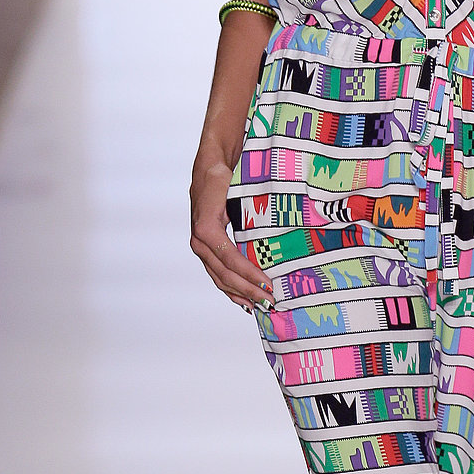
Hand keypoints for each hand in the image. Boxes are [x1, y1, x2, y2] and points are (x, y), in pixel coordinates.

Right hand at [190, 154, 272, 310]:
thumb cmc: (225, 176)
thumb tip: (274, 234)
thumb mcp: (237, 191)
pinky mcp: (204, 247)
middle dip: (248, 290)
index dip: (249, 275)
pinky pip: (216, 272)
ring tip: (259, 306)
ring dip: (239, 293)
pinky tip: (243, 299)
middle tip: (270, 301)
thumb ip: (250, 212)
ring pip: (219, 278)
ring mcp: (199, 246)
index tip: (268, 285)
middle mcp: (199, 241)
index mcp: (206, 228)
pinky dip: (230, 287)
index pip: (230, 259)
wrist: (208, 167)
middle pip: (224, 274)